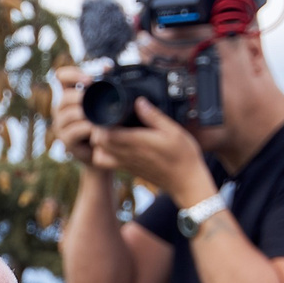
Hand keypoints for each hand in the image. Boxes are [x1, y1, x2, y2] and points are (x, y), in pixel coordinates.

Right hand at [49, 65, 100, 167]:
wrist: (107, 153)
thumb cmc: (108, 124)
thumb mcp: (107, 102)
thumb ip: (105, 84)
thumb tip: (107, 66)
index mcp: (70, 95)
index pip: (61, 76)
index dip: (72, 74)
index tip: (89, 80)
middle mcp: (61, 109)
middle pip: (65, 97)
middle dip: (82, 97)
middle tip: (99, 100)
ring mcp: (61, 125)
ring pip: (69, 114)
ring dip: (86, 114)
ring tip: (101, 116)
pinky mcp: (66, 141)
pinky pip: (74, 131)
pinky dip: (87, 129)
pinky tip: (98, 129)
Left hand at [69, 84, 215, 205]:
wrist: (186, 182)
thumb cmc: (182, 155)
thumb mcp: (174, 130)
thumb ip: (154, 116)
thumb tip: (139, 101)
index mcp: (137, 143)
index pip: (105, 135)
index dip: (101, 122)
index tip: (107, 111)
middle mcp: (127, 155)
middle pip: (98, 143)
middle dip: (97, 129)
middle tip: (106, 118)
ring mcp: (126, 164)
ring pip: (98, 155)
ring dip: (99, 143)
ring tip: (109, 131)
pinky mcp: (127, 169)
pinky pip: (107, 162)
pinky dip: (105, 153)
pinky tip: (116, 143)